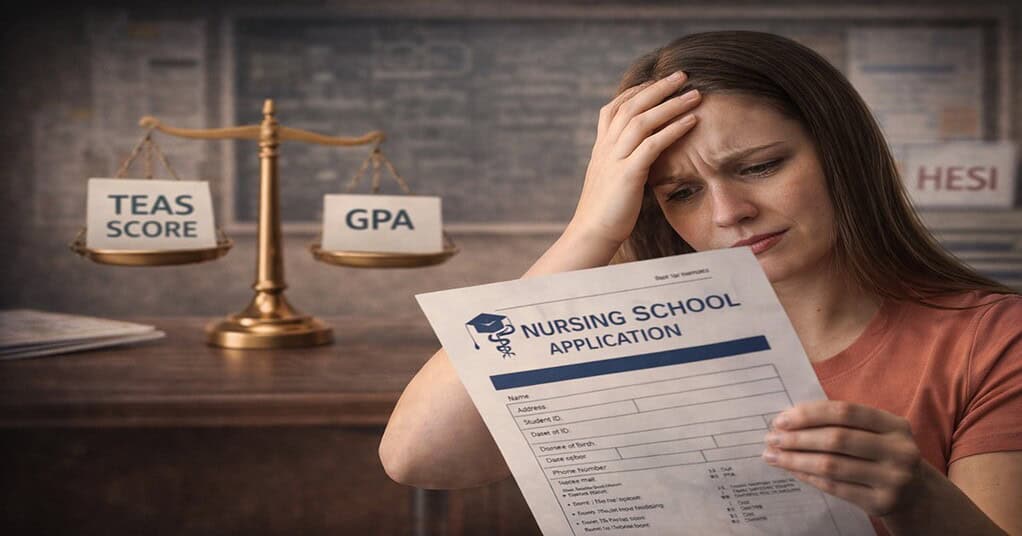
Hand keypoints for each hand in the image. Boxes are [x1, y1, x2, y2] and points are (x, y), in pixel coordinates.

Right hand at [568, 71, 700, 248]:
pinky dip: (673, 129)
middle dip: (657, 88)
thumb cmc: (605, 212)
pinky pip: (652, 144)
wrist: (591, 234)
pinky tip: (692, 120)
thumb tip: (638, 157)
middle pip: (631, 106)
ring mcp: (615, 159)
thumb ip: (622, 163)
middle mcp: (606, 148)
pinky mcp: (628, 174)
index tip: (656, 81)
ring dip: (671, 104)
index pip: (614, 108)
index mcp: (601, 148)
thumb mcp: (610, 180)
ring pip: (642, 120)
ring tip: (694, 94)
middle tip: (681, 75)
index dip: (635, 91)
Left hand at [761, 400, 924, 516]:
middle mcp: (899, 451)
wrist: (915, 494)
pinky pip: (834, 487)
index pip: (845, 412)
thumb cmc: (881, 454)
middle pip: (836, 439)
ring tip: (773, 455)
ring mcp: (892, 479)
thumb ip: (842, 422)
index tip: (782, 418)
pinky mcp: (880, 503)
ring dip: (795, 459)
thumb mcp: (875, 432)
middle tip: (771, 437)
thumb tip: (789, 419)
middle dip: (797, 438)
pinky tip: (791, 469)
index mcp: (895, 425)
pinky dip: (808, 476)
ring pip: (832, 465)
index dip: (810, 414)